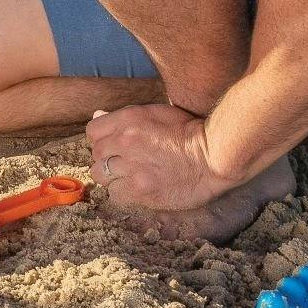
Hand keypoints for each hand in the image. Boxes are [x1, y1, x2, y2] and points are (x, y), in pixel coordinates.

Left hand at [86, 103, 231, 217]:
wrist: (214, 157)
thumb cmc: (189, 132)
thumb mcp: (157, 112)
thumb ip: (125, 117)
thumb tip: (98, 117)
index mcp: (129, 120)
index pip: (93, 130)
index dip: (102, 138)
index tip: (113, 144)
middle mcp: (126, 143)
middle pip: (96, 154)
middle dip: (107, 157)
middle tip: (125, 161)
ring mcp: (132, 168)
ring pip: (101, 176)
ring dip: (112, 176)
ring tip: (130, 175)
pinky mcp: (141, 191)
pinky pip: (115, 195)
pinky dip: (123, 192)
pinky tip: (137, 187)